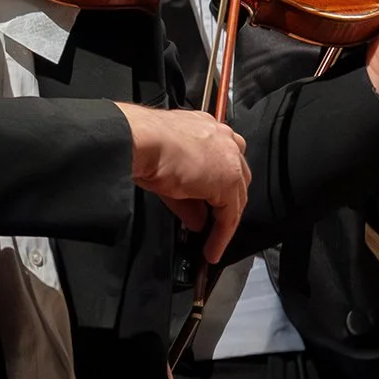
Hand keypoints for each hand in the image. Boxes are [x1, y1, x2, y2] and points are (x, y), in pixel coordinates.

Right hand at [115, 103, 249, 263]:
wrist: (141, 139)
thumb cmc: (143, 144)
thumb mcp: (168, 175)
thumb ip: (188, 200)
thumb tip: (197, 221)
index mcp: (207, 129)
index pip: (222, 161)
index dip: (216, 187)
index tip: (208, 207)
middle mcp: (223, 139)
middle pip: (237, 177)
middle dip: (227, 202)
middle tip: (214, 224)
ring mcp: (229, 159)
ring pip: (236, 197)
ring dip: (225, 222)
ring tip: (213, 243)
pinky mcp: (228, 180)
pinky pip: (230, 215)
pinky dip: (221, 235)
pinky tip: (211, 249)